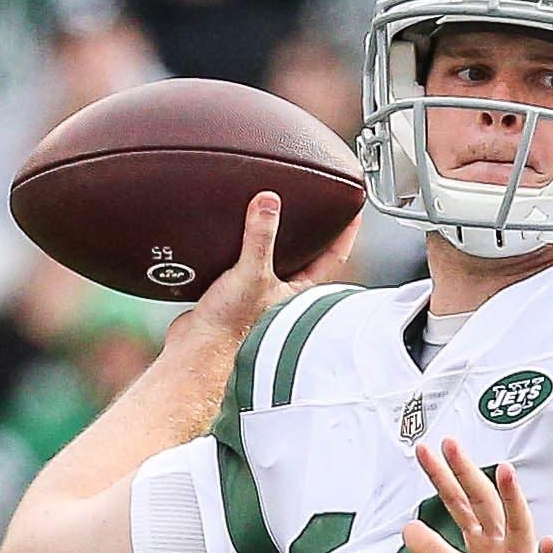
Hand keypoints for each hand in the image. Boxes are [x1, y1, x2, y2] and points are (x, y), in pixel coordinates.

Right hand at [176, 190, 359, 358]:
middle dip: (313, 238)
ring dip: (278, 246)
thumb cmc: (230, 327)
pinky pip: (248, 268)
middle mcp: (284, 295)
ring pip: (278, 265)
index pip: (334, 257)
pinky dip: (247, 253)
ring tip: (278, 222)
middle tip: (320, 214)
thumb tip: (268, 203)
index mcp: (299, 292)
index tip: (353, 213)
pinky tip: (236, 244)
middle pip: (308, 260)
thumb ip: (260, 237)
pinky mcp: (236, 297)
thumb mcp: (251, 273)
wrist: (198, 348)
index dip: (346, 233)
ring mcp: (261, 297)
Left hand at [401, 438, 552, 552]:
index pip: (460, 504)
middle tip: (451, 445)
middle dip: (468, 475)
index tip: (426, 451)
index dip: (442, 478)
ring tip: (506, 473)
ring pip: (519, 528)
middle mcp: (504, 547)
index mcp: (485, 543)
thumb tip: (409, 529)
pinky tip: (550, 544)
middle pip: (484, 505)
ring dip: (513, 500)